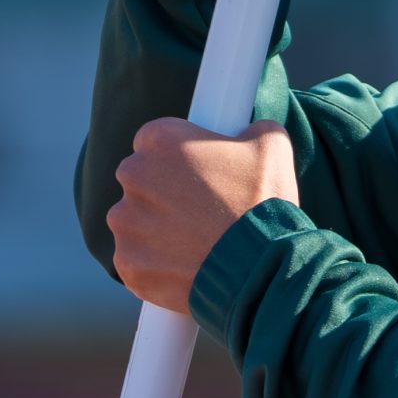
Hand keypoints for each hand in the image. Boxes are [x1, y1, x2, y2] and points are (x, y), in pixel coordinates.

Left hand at [106, 118, 298, 311]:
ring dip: (156, 229)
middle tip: (199, 210)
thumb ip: (252, 129)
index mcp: (161, 139)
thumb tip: (252, 132)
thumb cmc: (264, 204)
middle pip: (140, 180)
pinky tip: (185, 266)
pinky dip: (154, 265)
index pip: (154, 141)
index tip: (197, 174)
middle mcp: (134, 175)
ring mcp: (126, 222)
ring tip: (195, 242)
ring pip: (134, 221)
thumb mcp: (272, 147)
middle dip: (163, 193)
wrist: (260, 268)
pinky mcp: (128, 262)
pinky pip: (135, 259)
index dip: (177, 158)